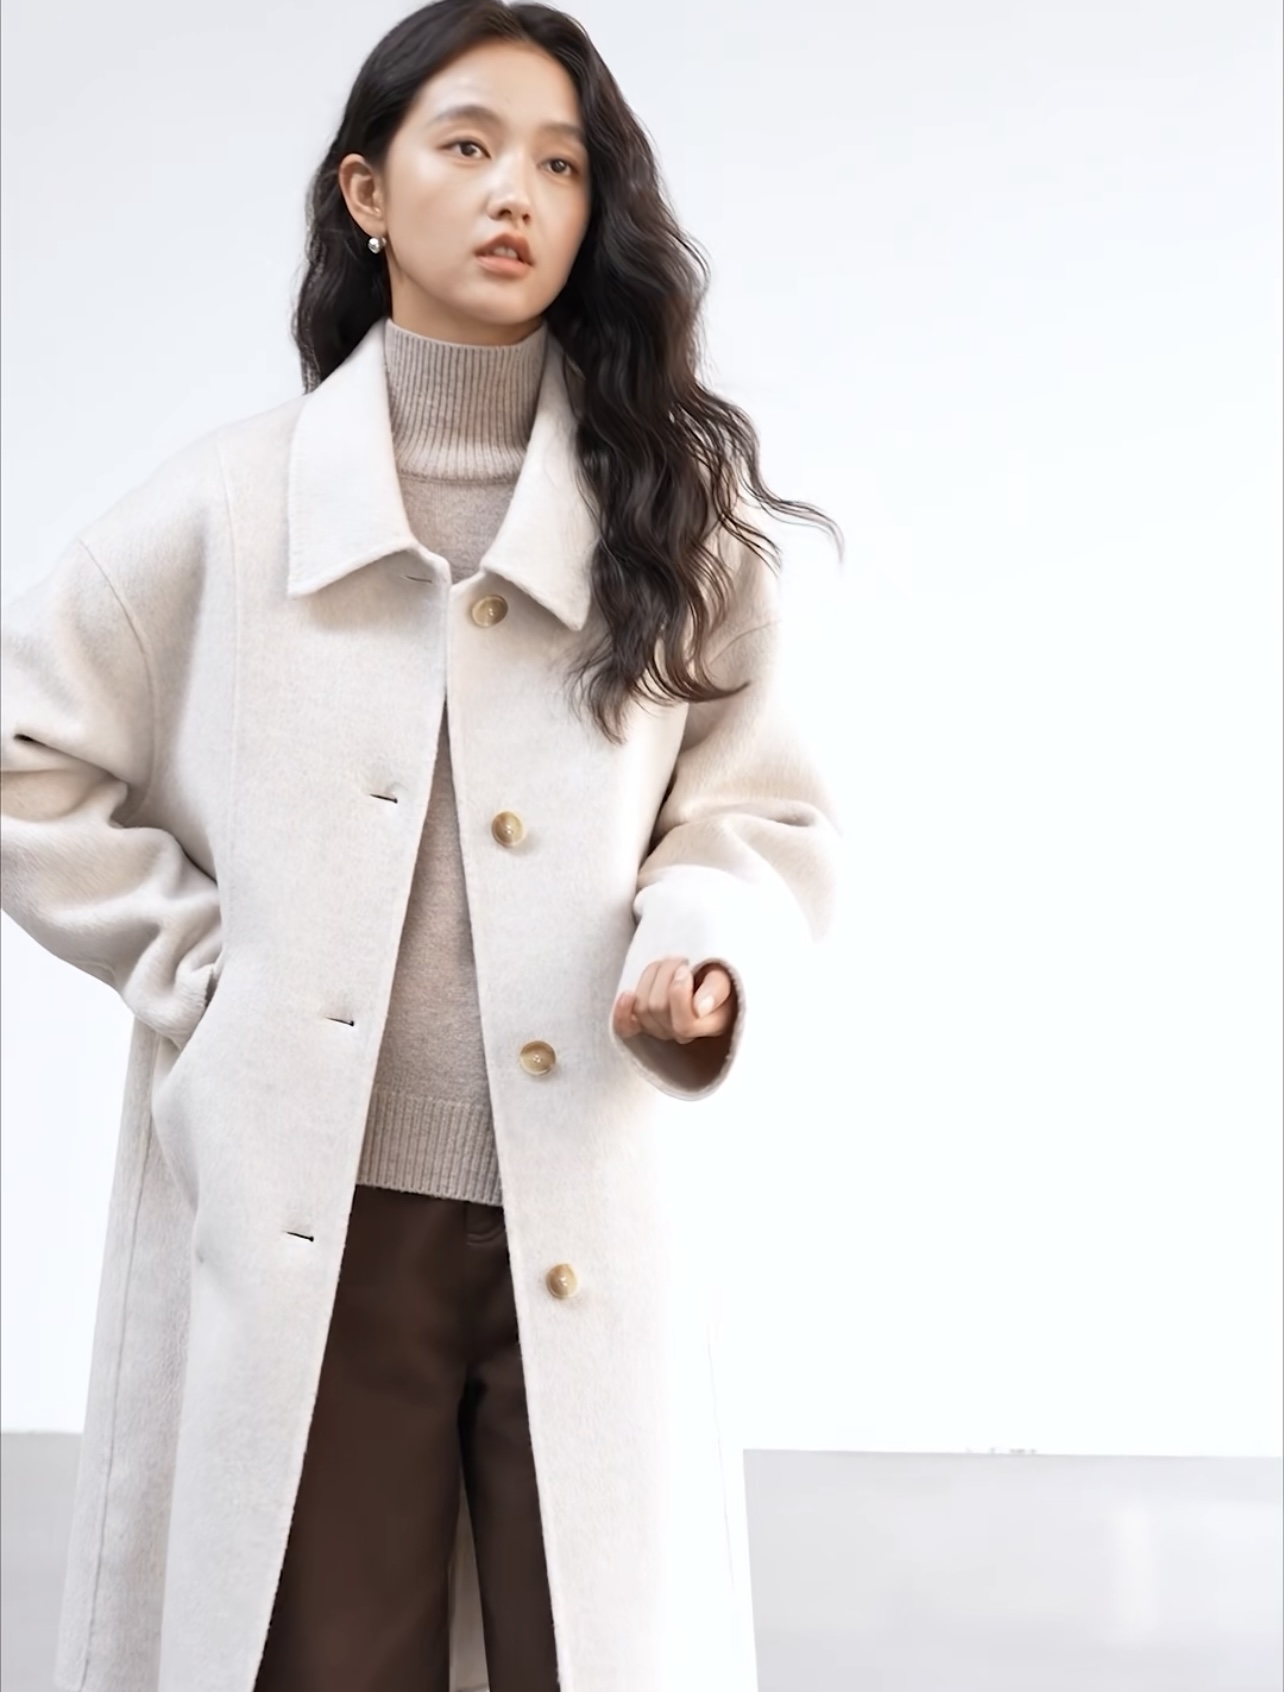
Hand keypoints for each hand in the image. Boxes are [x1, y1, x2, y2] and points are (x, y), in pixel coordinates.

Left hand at [613, 957, 736, 1044]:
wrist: (705, 974)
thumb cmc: (719, 975)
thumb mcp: (726, 976)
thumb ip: (716, 989)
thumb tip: (699, 1008)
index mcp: (710, 1026)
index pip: (684, 1024)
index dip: (679, 991)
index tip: (686, 968)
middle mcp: (683, 1035)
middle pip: (658, 1009)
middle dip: (666, 974)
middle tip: (680, 961)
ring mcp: (662, 1030)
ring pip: (642, 1008)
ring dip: (651, 977)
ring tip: (668, 966)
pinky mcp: (643, 1023)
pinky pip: (626, 1028)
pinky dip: (622, 1012)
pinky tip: (626, 995)